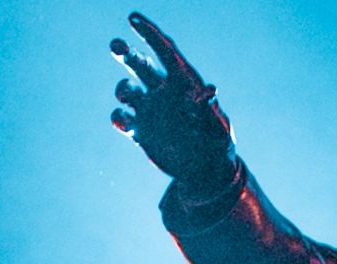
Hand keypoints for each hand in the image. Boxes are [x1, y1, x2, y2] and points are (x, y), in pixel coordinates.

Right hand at [109, 12, 236, 190]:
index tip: (133, 18)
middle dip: (125, 53)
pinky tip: (123, 122)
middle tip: (116, 46)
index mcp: (183, 83)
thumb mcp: (219, 130)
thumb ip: (212, 112)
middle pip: (139, 64)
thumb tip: (210, 92)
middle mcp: (161, 91)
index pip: (164, 51)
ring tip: (126, 95)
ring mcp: (148, 110)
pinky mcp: (139, 130)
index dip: (150, 34)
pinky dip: (119, 118)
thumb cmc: (218, 145)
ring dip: (122, 89)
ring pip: (126, 89)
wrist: (206, 172)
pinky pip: (123, 119)